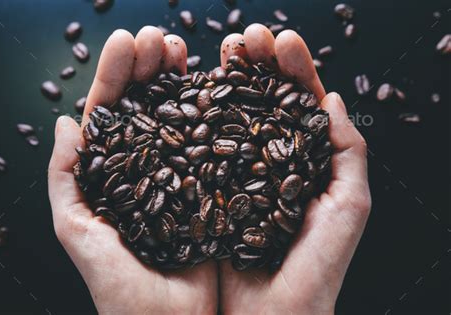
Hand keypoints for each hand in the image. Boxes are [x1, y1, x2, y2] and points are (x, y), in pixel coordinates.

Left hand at [48, 27, 216, 313]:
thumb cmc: (117, 285)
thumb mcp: (76, 229)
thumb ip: (64, 177)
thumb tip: (65, 124)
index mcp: (112, 172)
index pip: (111, 113)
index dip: (116, 75)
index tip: (129, 41)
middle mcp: (148, 167)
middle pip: (147, 107)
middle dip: (151, 67)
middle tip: (161, 38)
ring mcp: (183, 174)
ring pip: (180, 117)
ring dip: (181, 80)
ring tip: (184, 51)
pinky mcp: (212, 185)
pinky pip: (213, 144)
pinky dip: (214, 113)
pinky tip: (216, 87)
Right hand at [218, 24, 370, 313]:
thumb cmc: (317, 267)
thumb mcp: (349, 204)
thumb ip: (348, 151)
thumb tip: (334, 99)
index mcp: (306, 161)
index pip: (301, 105)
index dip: (294, 69)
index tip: (283, 39)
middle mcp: (269, 162)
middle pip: (264, 103)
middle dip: (258, 65)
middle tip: (247, 34)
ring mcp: (236, 174)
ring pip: (232, 118)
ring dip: (229, 80)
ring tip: (223, 49)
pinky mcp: (209, 190)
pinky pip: (204, 149)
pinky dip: (199, 118)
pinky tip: (195, 89)